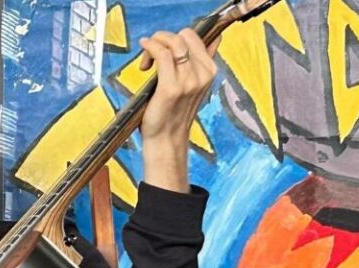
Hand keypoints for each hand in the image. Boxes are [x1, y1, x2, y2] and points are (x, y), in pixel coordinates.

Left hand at [138, 29, 219, 192]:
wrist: (166, 139)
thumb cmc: (173, 112)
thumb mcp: (193, 84)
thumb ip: (201, 62)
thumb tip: (214, 38)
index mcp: (209, 71)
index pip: (196, 37)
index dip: (176, 38)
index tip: (163, 51)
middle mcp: (202, 75)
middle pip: (184, 36)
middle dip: (164, 38)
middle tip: (152, 56)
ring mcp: (188, 81)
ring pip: (172, 43)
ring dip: (154, 44)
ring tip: (146, 61)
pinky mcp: (171, 87)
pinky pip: (161, 54)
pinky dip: (150, 46)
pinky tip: (144, 48)